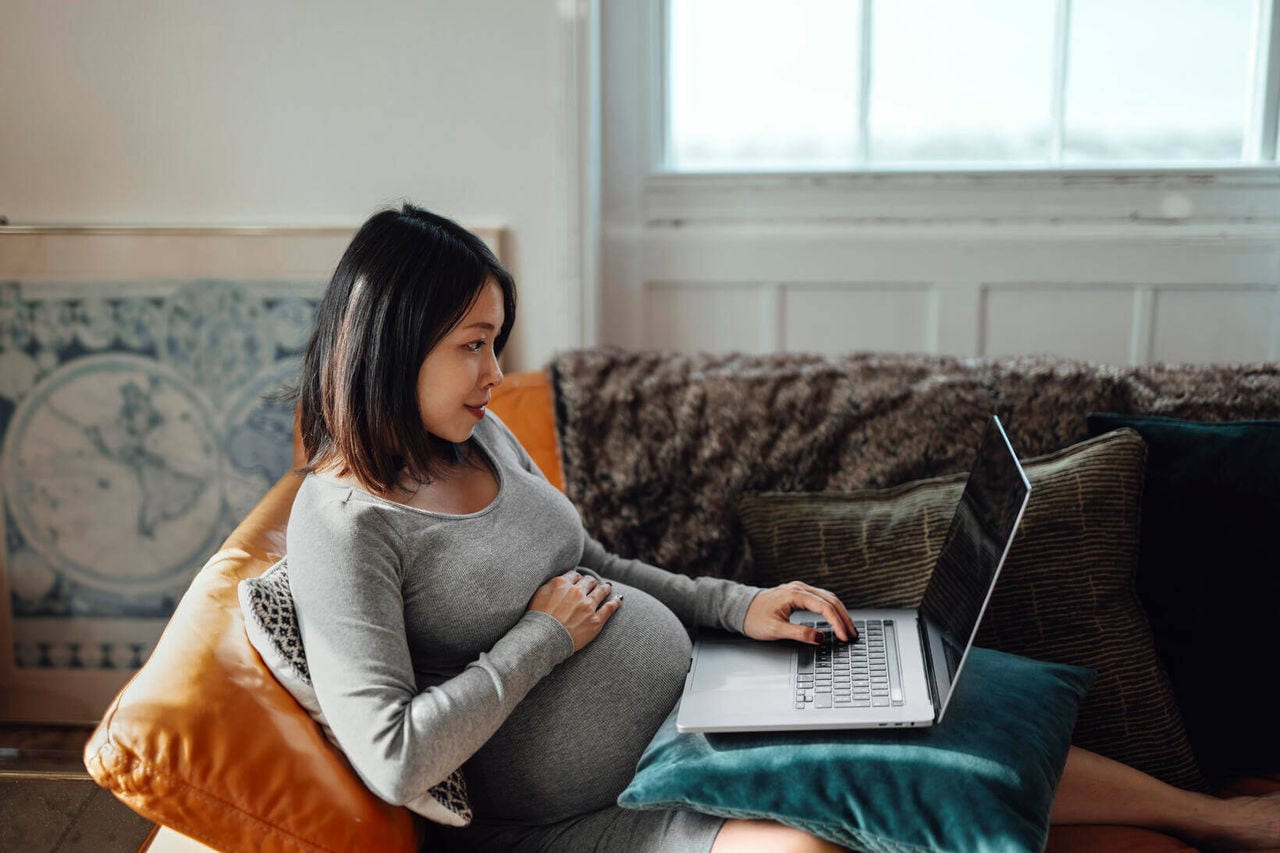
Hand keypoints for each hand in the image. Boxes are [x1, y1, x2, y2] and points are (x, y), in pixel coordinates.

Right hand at [528, 570, 621, 651]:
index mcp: (562, 584)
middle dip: (590, 582)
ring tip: (607, 587)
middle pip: (589, 581)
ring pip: (601, 591)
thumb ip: (552, 584)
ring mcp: (587, 606)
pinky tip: (619, 599)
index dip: (577, 578)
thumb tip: (561, 580)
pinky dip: (615, 601)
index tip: (578, 581)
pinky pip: (610, 607)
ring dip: (605, 588)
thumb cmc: (537, 619)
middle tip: (592, 584)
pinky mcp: (595, 620)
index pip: (574, 575)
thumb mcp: (539, 594)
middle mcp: (576, 592)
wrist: (543, 639)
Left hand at [742, 581, 857, 644]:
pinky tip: (837, 618)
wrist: (740, 608)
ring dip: (840, 612)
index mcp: (794, 594)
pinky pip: (821, 599)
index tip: (844, 637)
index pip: (824, 607)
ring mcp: (799, 589)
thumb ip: (799, 633)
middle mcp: (799, 588)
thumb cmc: (754, 618)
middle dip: (844, 618)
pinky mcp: (799, 593)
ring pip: (828, 598)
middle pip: (831, 600)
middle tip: (853, 634)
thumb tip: (820, 638)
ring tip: (849, 628)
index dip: (837, 623)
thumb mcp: (775, 630)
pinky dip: (832, 609)